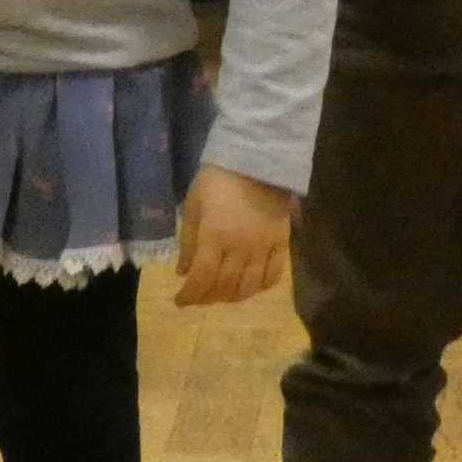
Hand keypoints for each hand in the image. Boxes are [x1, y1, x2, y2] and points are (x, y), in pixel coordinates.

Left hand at [174, 167, 292, 307]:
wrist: (256, 161)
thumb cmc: (216, 181)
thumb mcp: (193, 207)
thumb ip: (188, 242)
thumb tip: (182, 273)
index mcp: (215, 236)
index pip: (202, 278)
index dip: (190, 295)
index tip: (180, 301)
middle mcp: (240, 247)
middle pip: (225, 286)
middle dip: (208, 298)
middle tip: (198, 299)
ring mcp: (264, 247)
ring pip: (250, 286)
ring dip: (233, 297)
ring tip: (221, 295)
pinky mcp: (282, 244)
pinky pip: (274, 275)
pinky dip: (261, 287)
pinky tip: (250, 287)